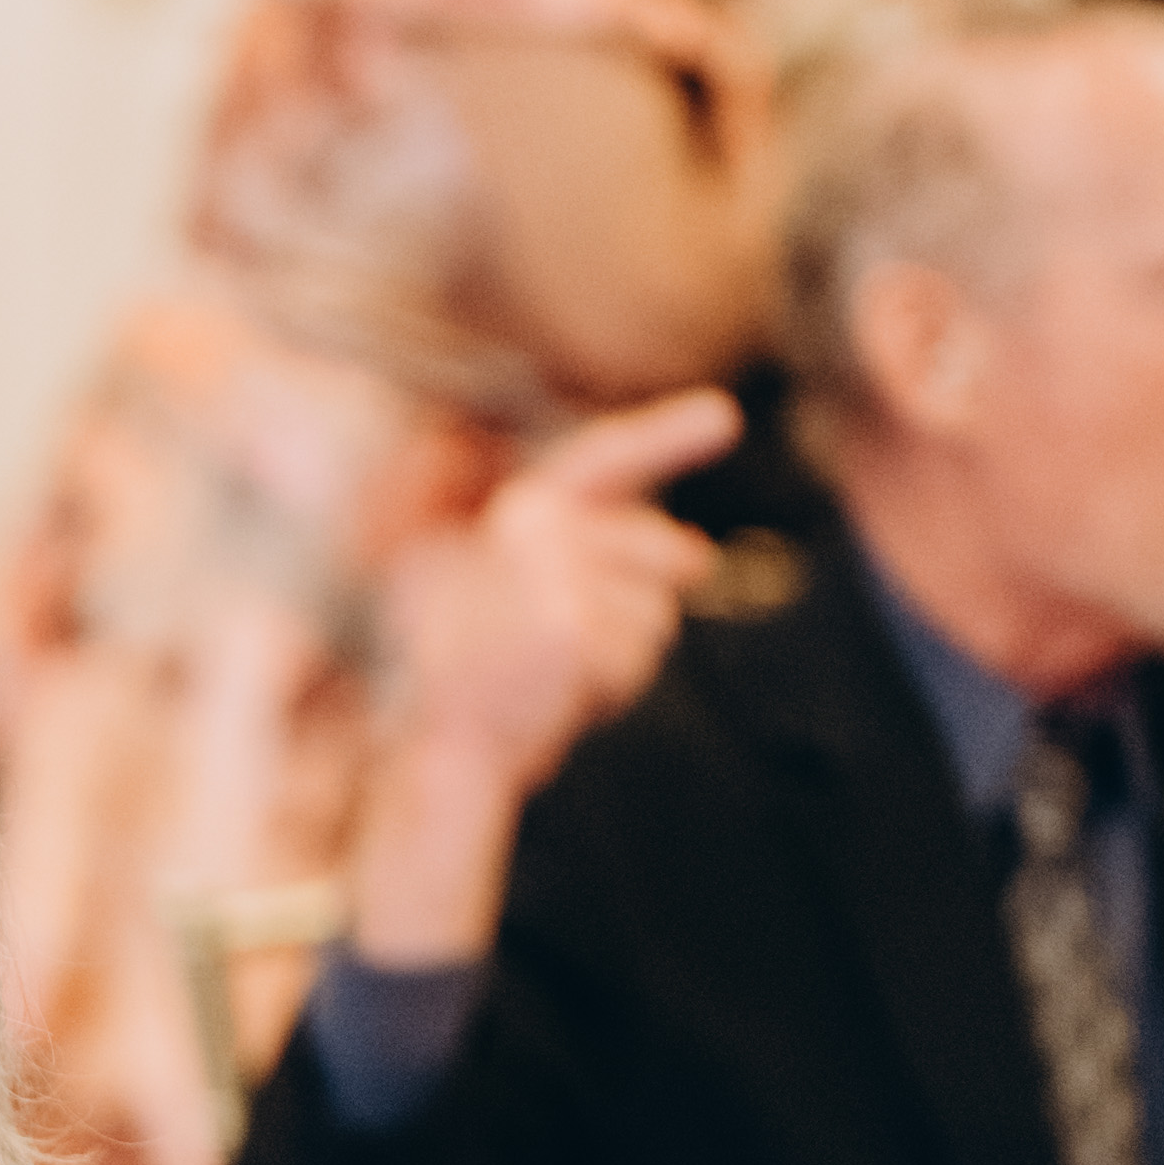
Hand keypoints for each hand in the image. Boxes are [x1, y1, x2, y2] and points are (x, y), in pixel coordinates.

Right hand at [344, 387, 744, 966]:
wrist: (437, 748)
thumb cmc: (473, 682)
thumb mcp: (518, 596)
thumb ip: (592, 557)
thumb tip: (700, 556)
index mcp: (514, 512)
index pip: (602, 460)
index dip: (667, 436)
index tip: (726, 416)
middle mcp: (531, 525)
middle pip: (657, 552)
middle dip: (649, 604)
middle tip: (582, 654)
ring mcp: (551, 572)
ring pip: (655, 614)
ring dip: (624, 661)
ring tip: (555, 680)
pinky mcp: (570, 625)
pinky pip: (638, 657)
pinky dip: (613, 693)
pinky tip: (559, 701)